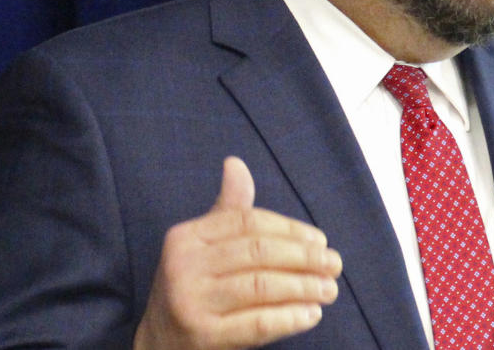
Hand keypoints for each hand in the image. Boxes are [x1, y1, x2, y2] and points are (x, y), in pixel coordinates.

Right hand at [133, 157, 342, 349]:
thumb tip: (236, 163)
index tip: (320, 240)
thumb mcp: (202, 247)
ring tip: (329, 289)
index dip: (289, 229)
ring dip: (304, 286)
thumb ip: (226, 210)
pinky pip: (257, 324)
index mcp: (186, 237)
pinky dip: (290, 318)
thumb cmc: (192, 287)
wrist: (158, 343)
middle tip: (334, 264)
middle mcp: (183, 266)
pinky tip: (312, 314)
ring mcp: (191, 303)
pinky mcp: (203, 337)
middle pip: (258, 252)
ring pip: (261, 286)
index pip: (248, 222)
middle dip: (304, 257)